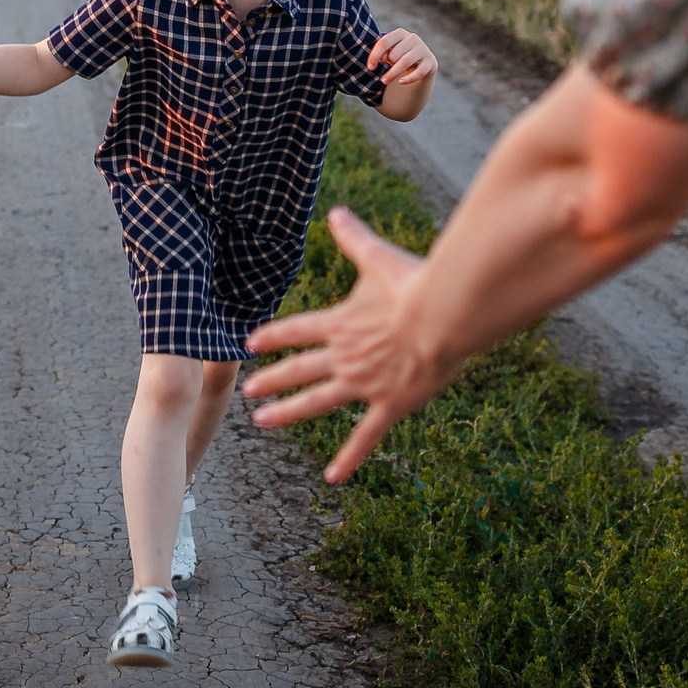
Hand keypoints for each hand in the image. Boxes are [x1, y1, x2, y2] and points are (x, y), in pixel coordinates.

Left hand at [242, 207, 450, 481]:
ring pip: (316, 402)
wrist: (440, 315)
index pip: (296, 329)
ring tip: (262, 421)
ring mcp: (362, 383)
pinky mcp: (388, 404)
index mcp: (339, 322)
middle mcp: (343, 355)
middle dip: (271, 379)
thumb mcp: (378, 258)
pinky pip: (364, 436)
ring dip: (288, 412)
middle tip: (247, 390)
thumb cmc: (413, 283)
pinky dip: (348, 458)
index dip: (272, 336)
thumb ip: (354, 238)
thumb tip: (335, 211)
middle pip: (299, 368)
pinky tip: (332, 476)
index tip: (250, 342)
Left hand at [369, 28, 436, 87]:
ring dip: (392, 74)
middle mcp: (413, 38)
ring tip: (385, 81)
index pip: (384, 42)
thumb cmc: (400, 55)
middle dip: (387, 66)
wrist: (421, 63)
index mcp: (400, 33)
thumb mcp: (390, 52)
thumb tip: (381, 58)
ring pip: (404, 63)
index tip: (370, 68)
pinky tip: (400, 82)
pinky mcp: (430, 62)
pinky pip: (418, 72)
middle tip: (385, 73)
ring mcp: (423, 50)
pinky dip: (408, 78)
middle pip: (394, 55)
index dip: (374, 56)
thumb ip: (382, 52)